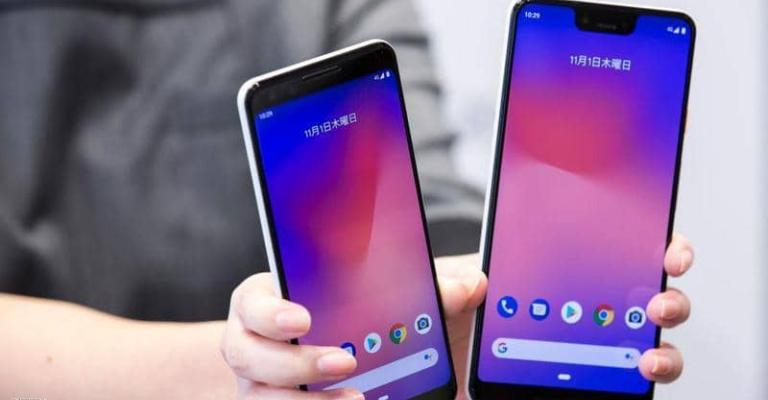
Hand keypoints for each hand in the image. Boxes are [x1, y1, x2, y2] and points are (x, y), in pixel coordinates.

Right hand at [220, 274, 362, 399]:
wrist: (292, 336)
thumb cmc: (307, 303)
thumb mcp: (313, 283)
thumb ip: (329, 276)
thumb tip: (362, 263)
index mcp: (251, 302)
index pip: (252, 306)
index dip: (273, 316)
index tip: (304, 321)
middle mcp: (241, 343)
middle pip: (250, 358)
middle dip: (299, 365)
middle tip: (346, 362)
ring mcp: (249, 379)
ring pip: (260, 398)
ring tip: (354, 397)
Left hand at [436, 233, 694, 398]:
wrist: (433, 374)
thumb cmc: (438, 327)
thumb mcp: (435, 294)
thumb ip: (446, 284)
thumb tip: (473, 283)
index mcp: (542, 268)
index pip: (604, 243)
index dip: (646, 241)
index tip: (667, 249)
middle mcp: (570, 305)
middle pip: (637, 294)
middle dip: (665, 295)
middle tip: (658, 304)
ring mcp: (577, 346)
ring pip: (640, 341)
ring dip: (661, 347)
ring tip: (649, 357)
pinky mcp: (575, 380)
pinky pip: (618, 381)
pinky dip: (637, 382)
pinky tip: (634, 378)